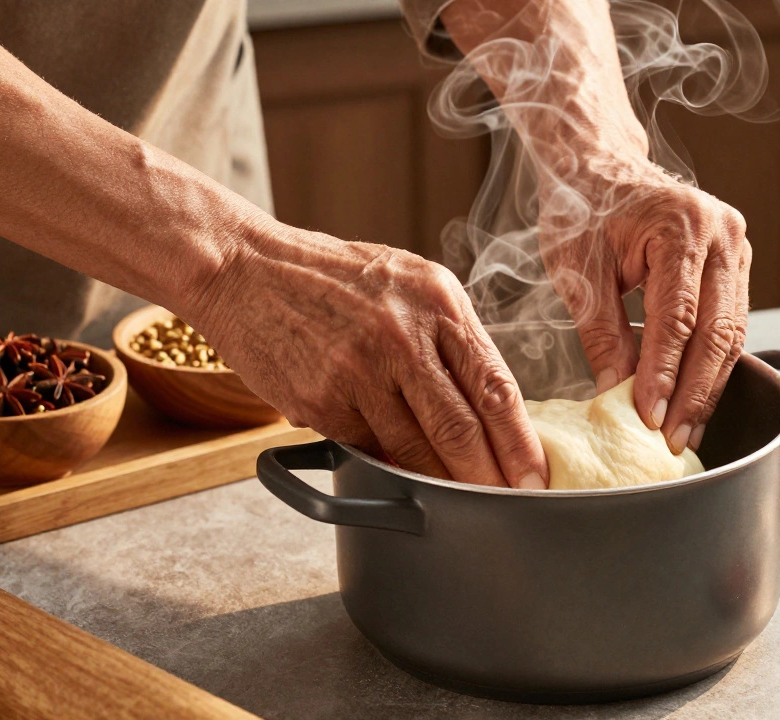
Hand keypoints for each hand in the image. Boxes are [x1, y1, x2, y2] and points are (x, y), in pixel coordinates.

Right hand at [191, 222, 548, 488]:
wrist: (244, 268)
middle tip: (510, 506)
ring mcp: (359, 371)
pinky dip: (390, 471)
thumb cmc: (331, 277)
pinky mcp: (320, 402)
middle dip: (492, 478)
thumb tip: (487, 404)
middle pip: (463, 427)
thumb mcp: (407, 283)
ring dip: (444, 486)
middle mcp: (403, 335)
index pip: (497, 384)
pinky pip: (369, 450)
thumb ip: (448, 336)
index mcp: (438, 301)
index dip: (521, 441)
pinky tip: (404, 482)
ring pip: (416, 451)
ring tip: (466, 506)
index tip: (535, 476)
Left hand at [538, 158, 751, 454]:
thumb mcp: (579, 270)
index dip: (664, 375)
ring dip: (709, 388)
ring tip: (686, 433)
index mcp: (681, 226)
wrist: (599, 164)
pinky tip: (696, 400)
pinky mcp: (737, 264)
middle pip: (717, 332)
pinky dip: (714, 365)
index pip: (677, 319)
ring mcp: (737, 247)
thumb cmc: (582, 208)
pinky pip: (731, 324)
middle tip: (673, 441)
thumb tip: (617, 392)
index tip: (648, 419)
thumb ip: (602, 332)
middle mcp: (723, 234)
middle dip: (695, 394)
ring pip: (733, 334)